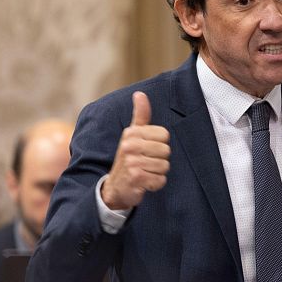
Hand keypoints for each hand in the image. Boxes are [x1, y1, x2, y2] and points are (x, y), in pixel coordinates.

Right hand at [101, 91, 170, 209]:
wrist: (115, 188)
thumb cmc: (129, 158)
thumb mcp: (133, 135)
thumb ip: (140, 115)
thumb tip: (140, 93)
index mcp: (131, 133)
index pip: (164, 135)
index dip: (160, 145)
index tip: (147, 150)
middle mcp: (129, 146)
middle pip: (166, 151)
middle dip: (160, 160)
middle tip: (145, 163)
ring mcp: (131, 163)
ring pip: (165, 166)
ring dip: (158, 172)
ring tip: (145, 172)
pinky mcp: (136, 179)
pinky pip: (160, 180)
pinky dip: (156, 184)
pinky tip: (145, 183)